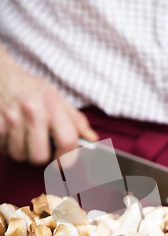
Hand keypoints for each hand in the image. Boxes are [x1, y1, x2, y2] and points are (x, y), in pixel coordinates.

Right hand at [0, 48, 97, 163]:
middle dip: (41, 157)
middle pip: (40, 156)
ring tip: (24, 137)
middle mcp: (32, 111)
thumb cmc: (31, 88)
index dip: (67, 158)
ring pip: (20, 155)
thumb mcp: (57, 98)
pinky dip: (7, 146)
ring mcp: (11, 117)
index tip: (63, 162)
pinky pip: (3, 148)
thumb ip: (76, 120)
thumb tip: (92, 140)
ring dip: (23, 152)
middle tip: (41, 147)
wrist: (0, 73)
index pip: (67, 141)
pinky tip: (11, 134)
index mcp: (53, 105)